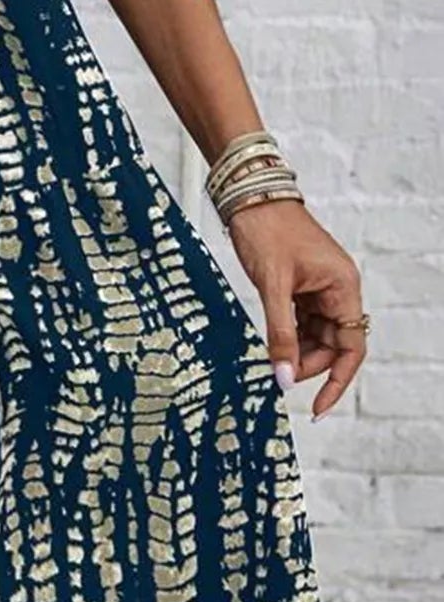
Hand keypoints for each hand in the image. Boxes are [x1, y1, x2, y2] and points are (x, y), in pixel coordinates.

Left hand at [226, 200, 366, 419]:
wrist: (249, 194)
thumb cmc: (266, 229)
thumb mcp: (272, 286)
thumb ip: (279, 334)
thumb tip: (284, 376)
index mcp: (343, 287)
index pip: (352, 346)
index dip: (337, 380)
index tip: (318, 407)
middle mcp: (338, 288)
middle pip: (334, 343)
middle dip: (309, 364)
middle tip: (280, 378)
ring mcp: (319, 287)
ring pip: (316, 334)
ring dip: (298, 352)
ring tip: (274, 363)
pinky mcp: (300, 284)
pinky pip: (301, 320)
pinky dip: (288, 336)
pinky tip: (273, 346)